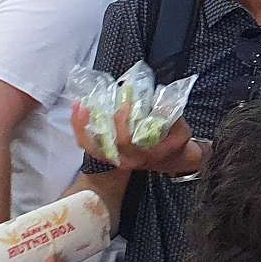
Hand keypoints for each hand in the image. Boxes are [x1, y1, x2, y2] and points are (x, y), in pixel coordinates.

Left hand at [72, 102, 195, 173]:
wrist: (173, 159)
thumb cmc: (176, 142)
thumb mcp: (181, 130)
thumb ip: (171, 117)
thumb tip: (158, 100)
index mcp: (144, 155)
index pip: (126, 142)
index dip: (122, 122)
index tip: (126, 104)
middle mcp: (126, 160)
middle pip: (103, 146)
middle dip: (97, 123)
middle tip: (94, 103)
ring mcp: (115, 159)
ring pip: (92, 147)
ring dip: (82, 126)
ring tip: (79, 105)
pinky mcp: (109, 155)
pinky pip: (90, 146)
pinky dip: (81, 131)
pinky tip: (79, 113)